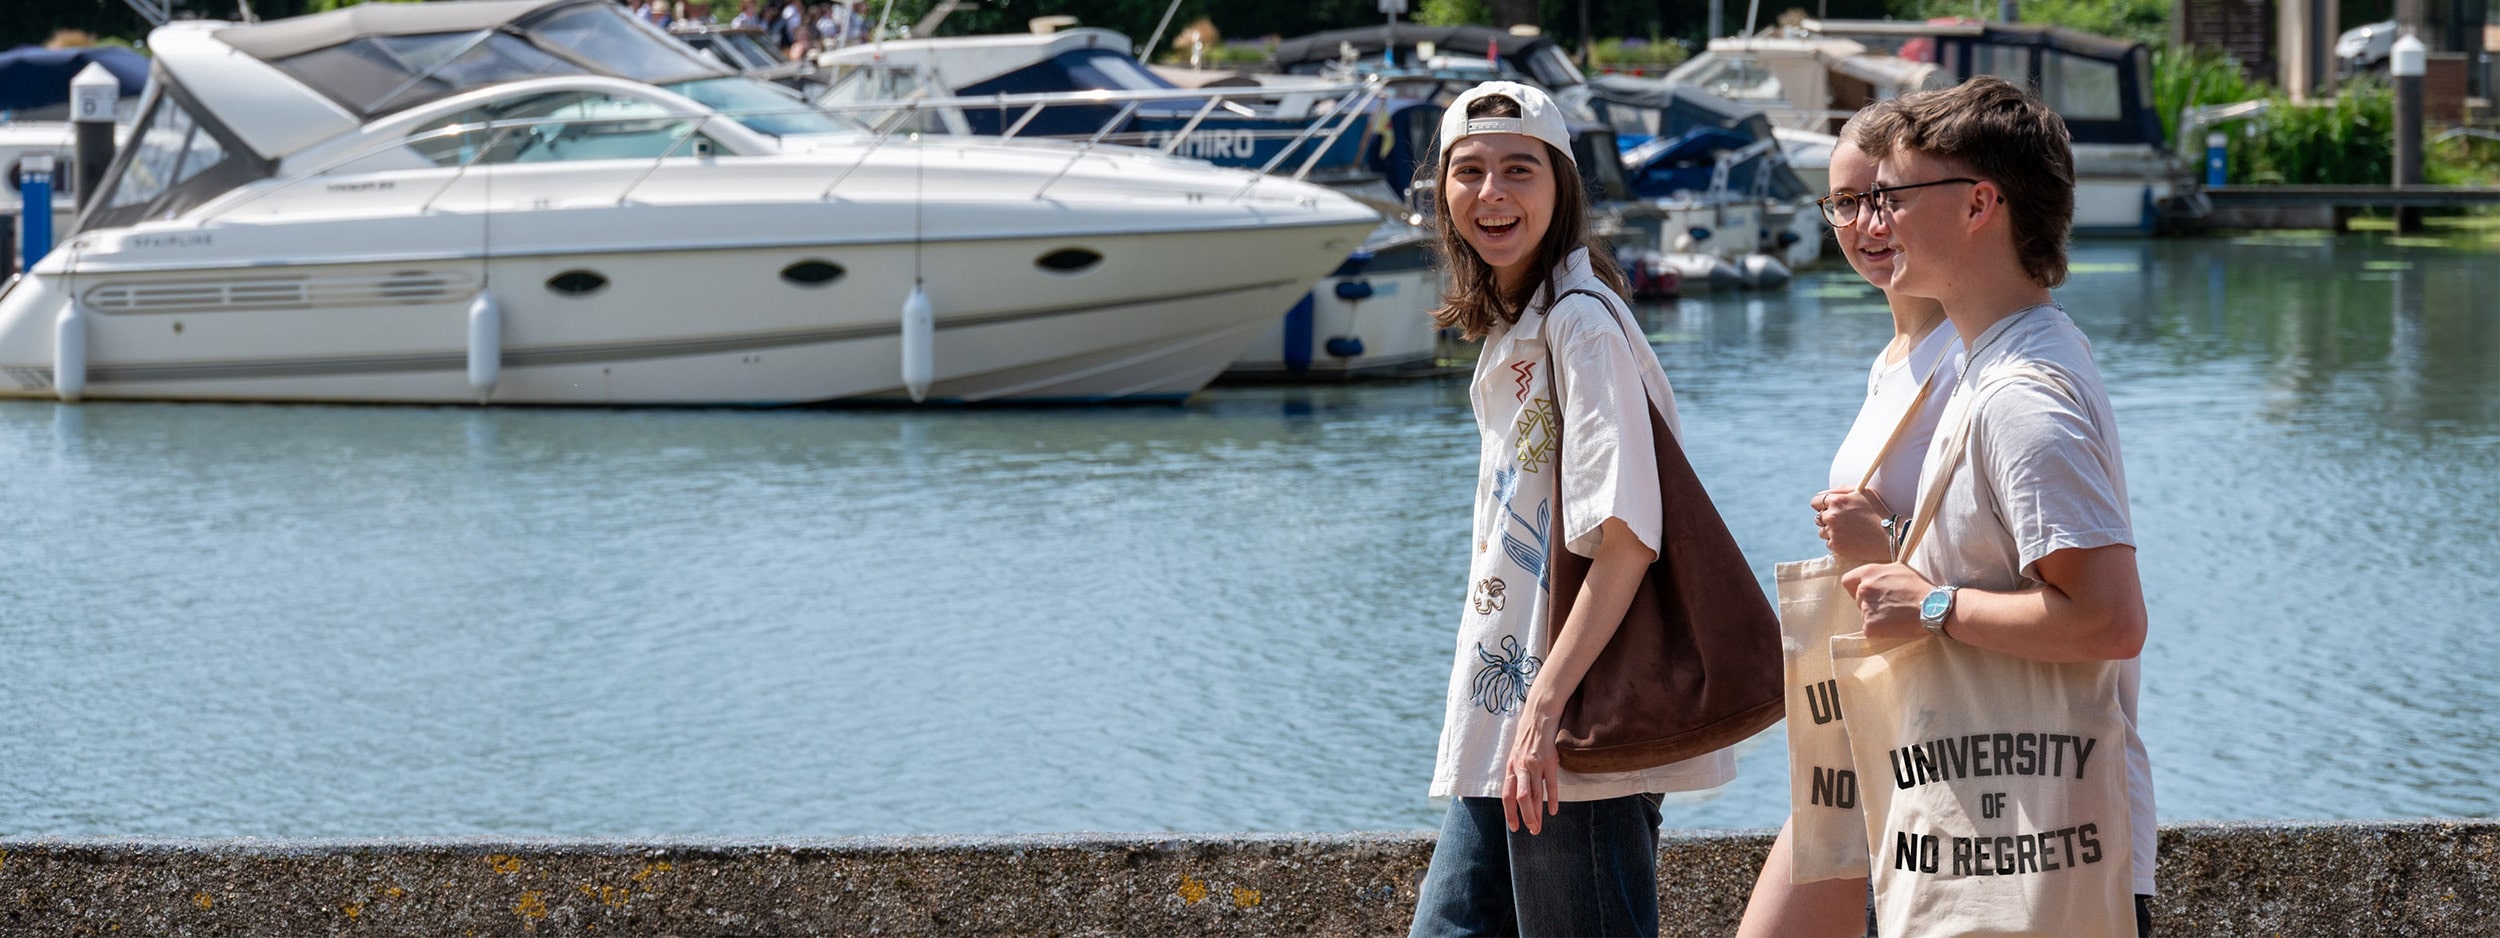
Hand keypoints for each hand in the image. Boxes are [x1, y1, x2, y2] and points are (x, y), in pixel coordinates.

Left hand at [1501, 697, 1563, 834]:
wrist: (1538, 717)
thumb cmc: (1527, 738)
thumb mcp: (1517, 756)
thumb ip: (1517, 773)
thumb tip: (1518, 793)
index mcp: (1511, 768)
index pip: (1507, 795)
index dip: (1510, 812)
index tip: (1514, 827)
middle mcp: (1521, 767)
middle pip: (1520, 798)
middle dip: (1525, 817)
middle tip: (1532, 832)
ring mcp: (1535, 764)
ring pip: (1535, 794)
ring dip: (1536, 813)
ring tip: (1539, 827)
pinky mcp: (1549, 761)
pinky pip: (1551, 783)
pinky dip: (1552, 799)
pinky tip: (1553, 811)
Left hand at [1813, 488, 1896, 564]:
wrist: (1889, 536)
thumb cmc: (1878, 512)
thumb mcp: (1863, 492)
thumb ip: (1841, 490)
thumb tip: (1825, 494)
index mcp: (1837, 501)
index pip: (1816, 502)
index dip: (1823, 505)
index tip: (1831, 509)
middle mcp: (1831, 516)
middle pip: (1818, 518)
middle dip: (1828, 519)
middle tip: (1844, 522)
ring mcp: (1833, 531)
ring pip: (1822, 531)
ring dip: (1831, 531)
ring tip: (1849, 531)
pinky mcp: (1836, 545)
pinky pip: (1829, 543)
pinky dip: (1837, 542)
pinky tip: (1851, 540)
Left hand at [1839, 562, 1935, 639]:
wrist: (1933, 607)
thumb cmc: (1919, 588)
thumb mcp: (1899, 568)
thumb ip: (1881, 572)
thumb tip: (1873, 576)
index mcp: (1869, 572)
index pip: (1848, 581)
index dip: (1855, 587)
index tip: (1866, 593)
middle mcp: (1863, 589)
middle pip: (1857, 599)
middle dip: (1869, 603)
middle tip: (1889, 605)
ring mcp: (1865, 608)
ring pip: (1864, 614)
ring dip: (1876, 616)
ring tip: (1895, 615)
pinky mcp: (1870, 626)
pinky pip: (1869, 629)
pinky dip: (1879, 629)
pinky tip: (1894, 625)